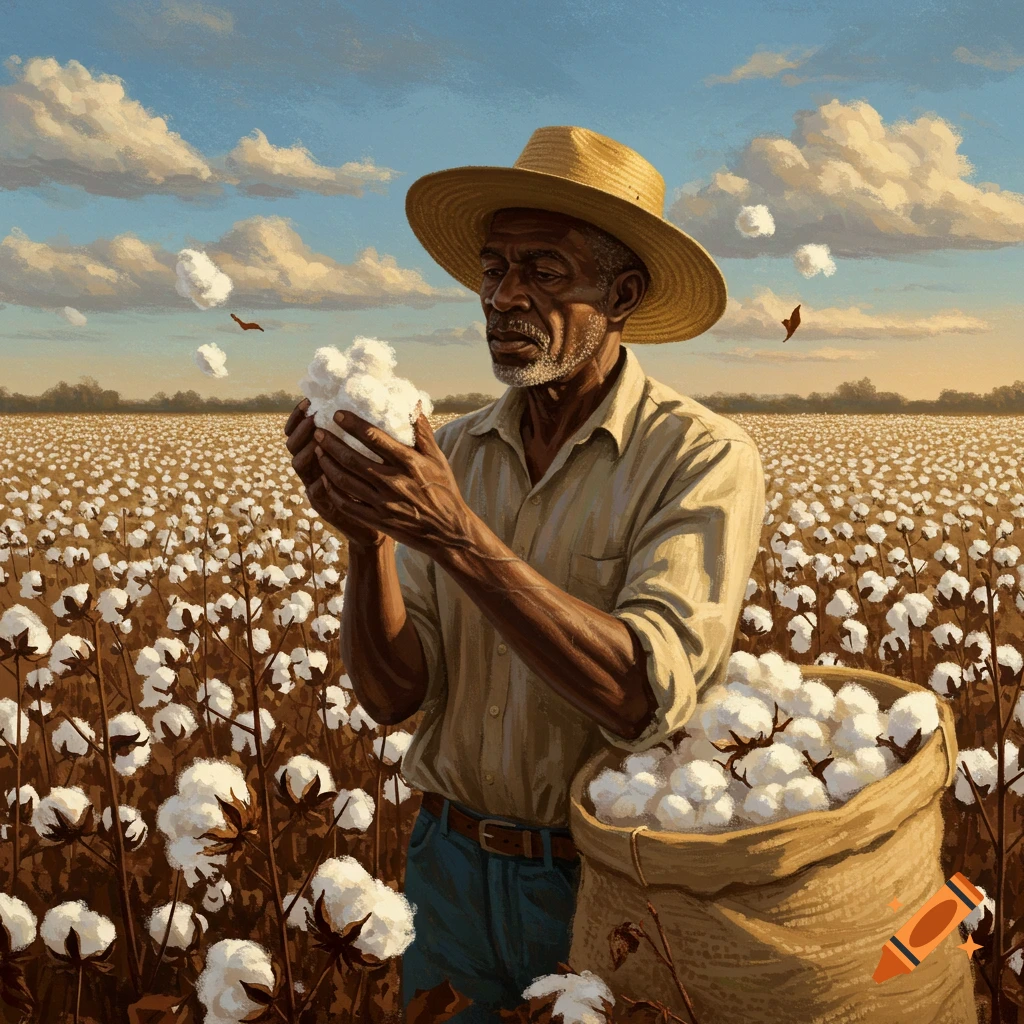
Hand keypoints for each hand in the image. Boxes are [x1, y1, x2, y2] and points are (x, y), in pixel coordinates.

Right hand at [284, 399, 386, 548]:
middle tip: (314, 418)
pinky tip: (324, 477)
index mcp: (320, 451)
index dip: (299, 416)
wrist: (374, 521)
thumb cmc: (373, 484)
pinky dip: (318, 484)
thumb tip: (379, 403)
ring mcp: (314, 485)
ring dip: (306, 451)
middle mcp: (313, 466)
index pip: (299, 429)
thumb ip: (364, 434)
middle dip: (301, 429)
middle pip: (293, 444)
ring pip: (299, 465)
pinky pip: (315, 493)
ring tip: (318, 440)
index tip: (309, 401)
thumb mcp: (366, 455)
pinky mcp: (323, 505)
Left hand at [312, 403, 472, 555]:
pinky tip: (326, 480)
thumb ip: (422, 433)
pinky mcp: (378, 520)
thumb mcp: (438, 459)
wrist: (449, 532)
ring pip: (345, 481)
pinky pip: (347, 504)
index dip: (352, 424)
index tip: (337, 414)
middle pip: (352, 459)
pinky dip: (333, 491)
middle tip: (318, 431)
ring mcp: (384, 503)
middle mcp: (394, 482)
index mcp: (409, 463)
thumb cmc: (444, 491)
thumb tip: (412, 404)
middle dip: (331, 443)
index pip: (374, 438)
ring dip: (327, 464)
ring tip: (317, 451)